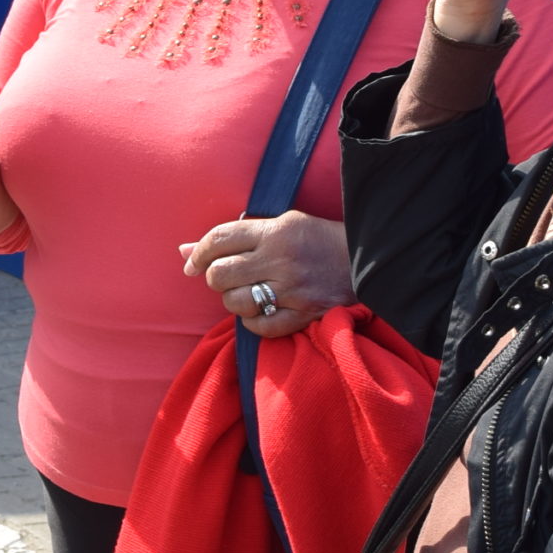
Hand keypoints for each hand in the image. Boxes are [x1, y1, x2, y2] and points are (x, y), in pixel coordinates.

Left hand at [180, 210, 352, 337]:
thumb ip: (234, 237)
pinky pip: (259, 328)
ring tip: (248, 293)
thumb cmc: (317, 240)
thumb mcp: (280, 225)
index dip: (198, 253)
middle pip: (220, 274)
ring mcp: (294, 291)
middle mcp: (282, 260)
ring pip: (235, 302)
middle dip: (215, 278)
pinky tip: (261, 311)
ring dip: (234, 300)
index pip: (219, 239)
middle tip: (226, 278)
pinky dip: (253, 322)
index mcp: (275, 232)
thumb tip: (184, 251)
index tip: (193, 263)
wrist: (368, 261)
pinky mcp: (305, 316)